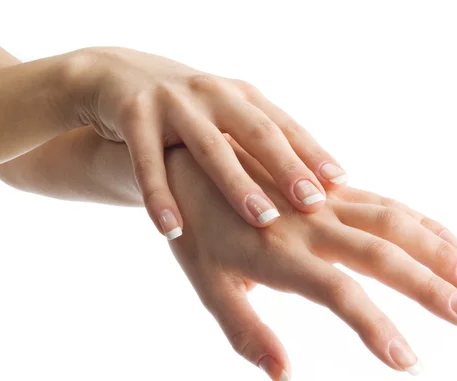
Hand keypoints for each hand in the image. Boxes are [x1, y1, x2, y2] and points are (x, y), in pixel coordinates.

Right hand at [66, 47, 346, 237]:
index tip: (340, 183)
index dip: (312, 152)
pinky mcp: (134, 114)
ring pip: (210, 147)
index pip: (284, 125)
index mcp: (240, 96)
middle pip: (257, 132)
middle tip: (314, 203)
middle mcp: (213, 93)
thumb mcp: (222, 115)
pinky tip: (172, 230)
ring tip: (263, 220)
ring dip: (238, 184)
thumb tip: (302, 184)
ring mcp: (173, 102)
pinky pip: (148, 162)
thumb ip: (254, 143)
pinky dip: (160, 196)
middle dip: (288, 168)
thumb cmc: (185, 109)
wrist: (116, 73)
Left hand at [165, 138, 456, 380]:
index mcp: (277, 255)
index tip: (410, 362)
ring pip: (393, 221)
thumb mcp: (209, 289)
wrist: (190, 161)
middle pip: (382, 254)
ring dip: (440, 251)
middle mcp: (309, 225)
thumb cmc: (196, 232)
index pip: (339, 293)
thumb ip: (249, 334)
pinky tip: (451, 240)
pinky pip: (385, 201)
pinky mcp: (332, 187)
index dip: (376, 327)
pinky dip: (423, 222)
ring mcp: (325, 201)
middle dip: (432, 286)